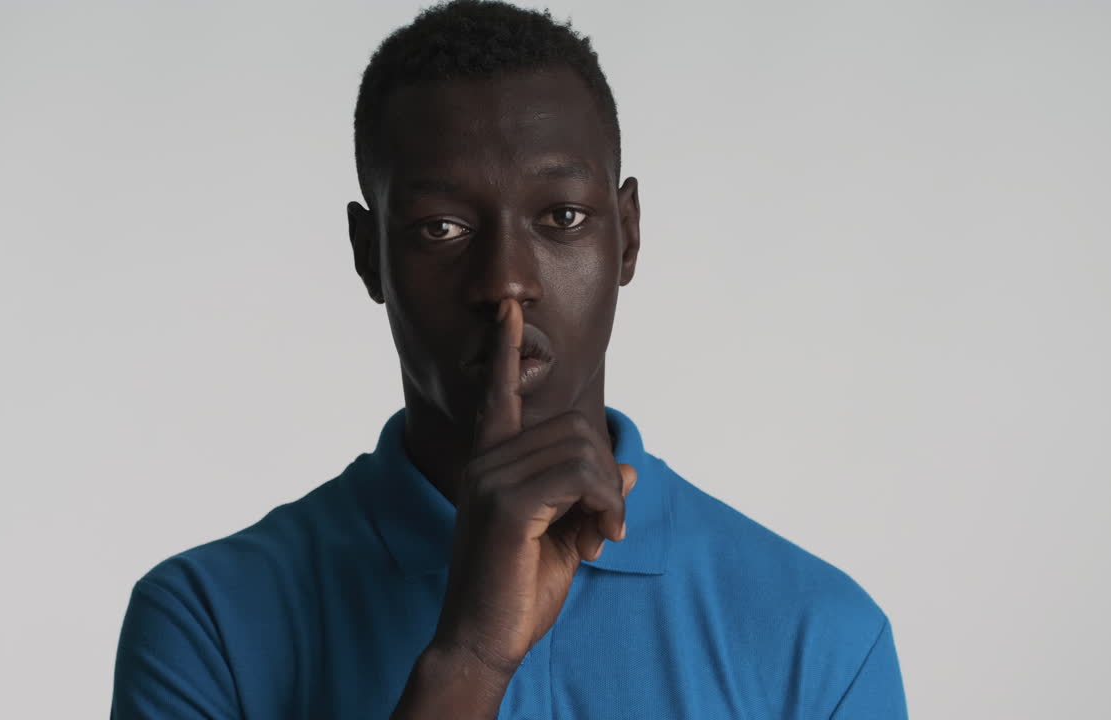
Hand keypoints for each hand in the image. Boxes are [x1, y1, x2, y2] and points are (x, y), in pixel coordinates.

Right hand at [429, 297, 637, 677]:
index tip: (508, 312)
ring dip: (608, 496)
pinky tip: (599, 540)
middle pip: (575, 428)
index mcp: (490, 463)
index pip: (498, 394)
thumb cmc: (517, 590)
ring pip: (582, 450)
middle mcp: (485, 462)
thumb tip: (627, 465)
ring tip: (600, 537)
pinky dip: (604, 506)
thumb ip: (588, 496)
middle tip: (606, 525)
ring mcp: (492, 479)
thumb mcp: (564, 536)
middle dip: (605, 474)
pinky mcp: (506, 504)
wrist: (483, 640)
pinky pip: (580, 477)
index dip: (505, 352)